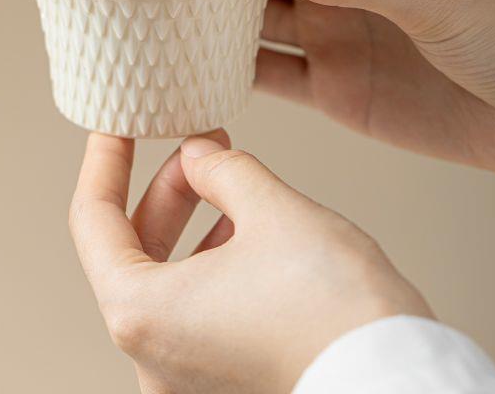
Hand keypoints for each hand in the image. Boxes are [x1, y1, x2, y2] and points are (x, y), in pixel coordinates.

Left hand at [69, 130, 431, 393]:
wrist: (401, 381)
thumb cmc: (337, 311)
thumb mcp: (270, 208)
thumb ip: (220, 170)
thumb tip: (197, 154)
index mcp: (142, 314)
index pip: (93, 220)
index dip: (105, 162)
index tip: (115, 127)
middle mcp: (153, 357)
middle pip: (133, 248)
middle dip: (168, 188)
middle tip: (195, 146)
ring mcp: (186, 377)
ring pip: (167, 277)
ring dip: (193, 221)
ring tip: (227, 179)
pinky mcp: (221, 380)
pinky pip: (194, 307)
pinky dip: (210, 260)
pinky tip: (244, 228)